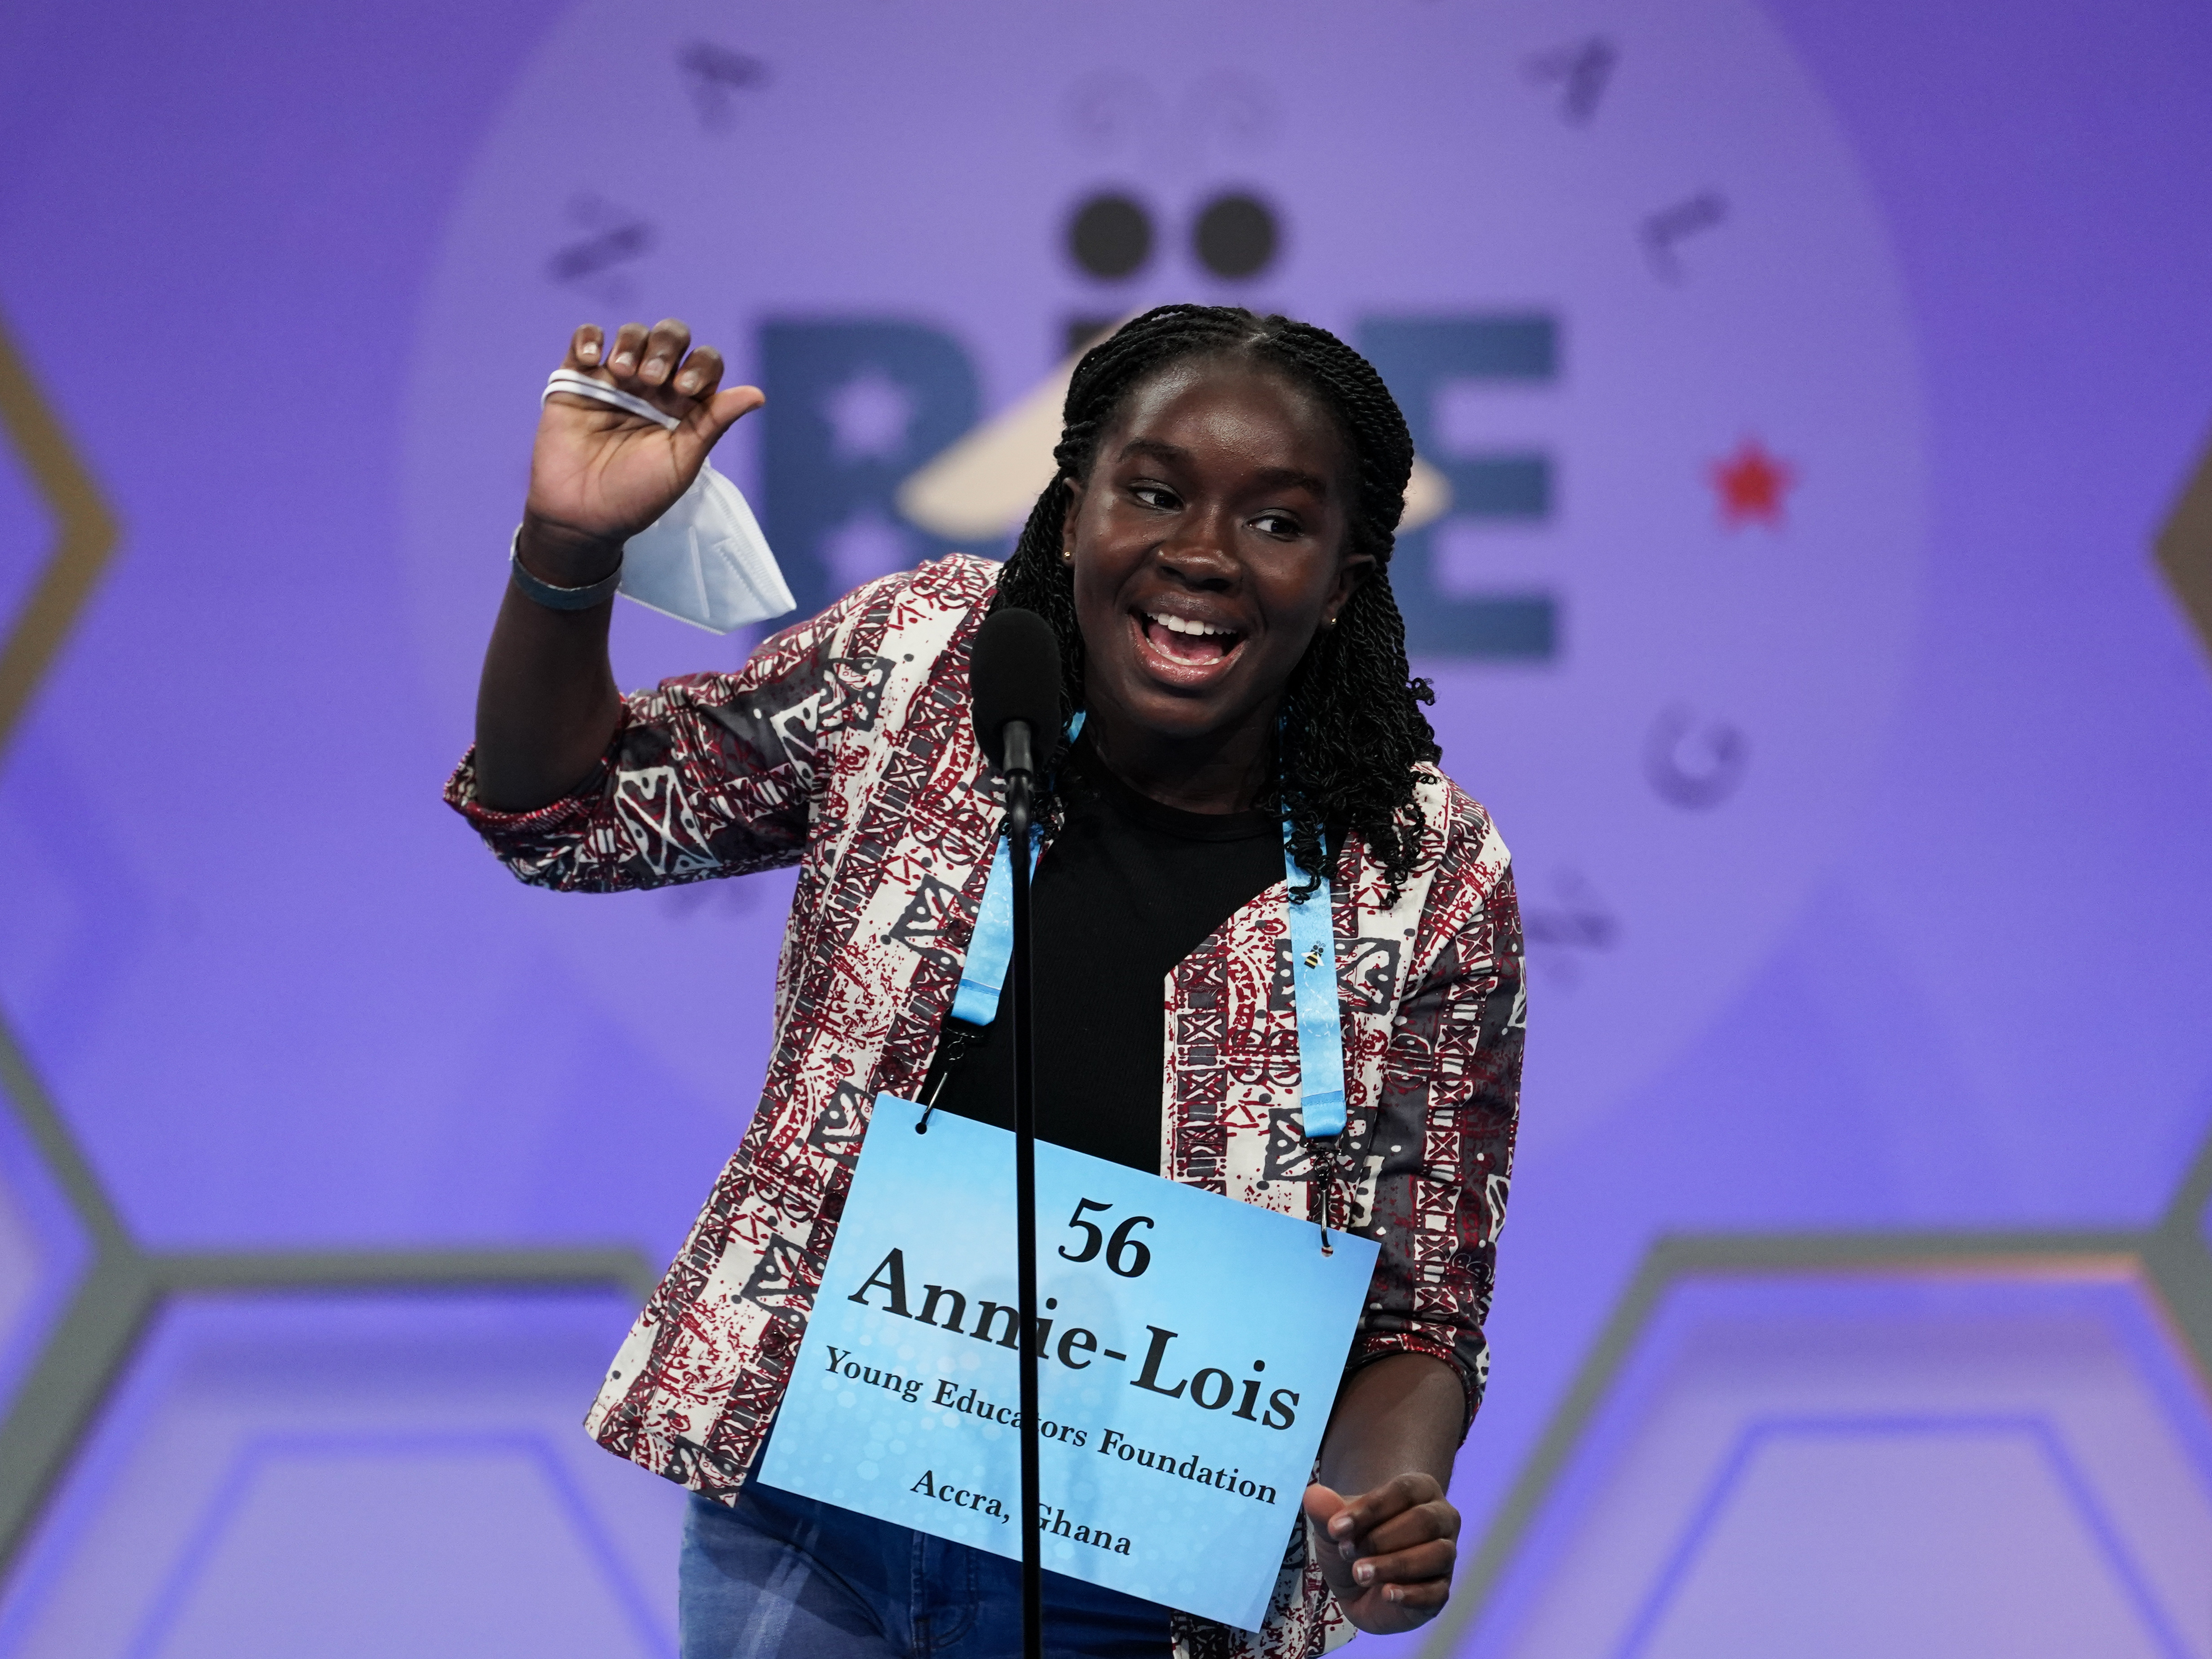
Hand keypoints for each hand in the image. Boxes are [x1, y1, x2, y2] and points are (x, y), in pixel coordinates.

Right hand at [520, 318, 764, 579]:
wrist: (584, 514)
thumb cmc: (637, 495)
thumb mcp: (683, 462)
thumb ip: (714, 423)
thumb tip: (758, 394)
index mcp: (685, 404)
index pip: (705, 362)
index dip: (701, 365)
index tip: (686, 390)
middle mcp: (653, 385)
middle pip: (671, 337)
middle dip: (666, 347)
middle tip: (653, 380)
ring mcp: (615, 378)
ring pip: (632, 333)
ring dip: (632, 343)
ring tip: (624, 374)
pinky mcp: (577, 378)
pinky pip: (584, 338)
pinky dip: (589, 337)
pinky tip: (592, 359)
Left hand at [1302, 1473, 1459, 1633]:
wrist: (1357, 1582)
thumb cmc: (1352, 1541)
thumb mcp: (1334, 1526)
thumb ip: (1326, 1511)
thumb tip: (1313, 1495)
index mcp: (1419, 1490)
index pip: (1402, 1492)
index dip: (1369, 1509)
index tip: (1335, 1528)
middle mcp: (1441, 1519)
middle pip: (1423, 1521)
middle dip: (1381, 1538)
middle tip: (1347, 1552)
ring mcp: (1445, 1556)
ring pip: (1436, 1555)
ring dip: (1395, 1565)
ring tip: (1360, 1574)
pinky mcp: (1441, 1590)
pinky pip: (1437, 1592)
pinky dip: (1412, 1594)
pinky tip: (1386, 1594)